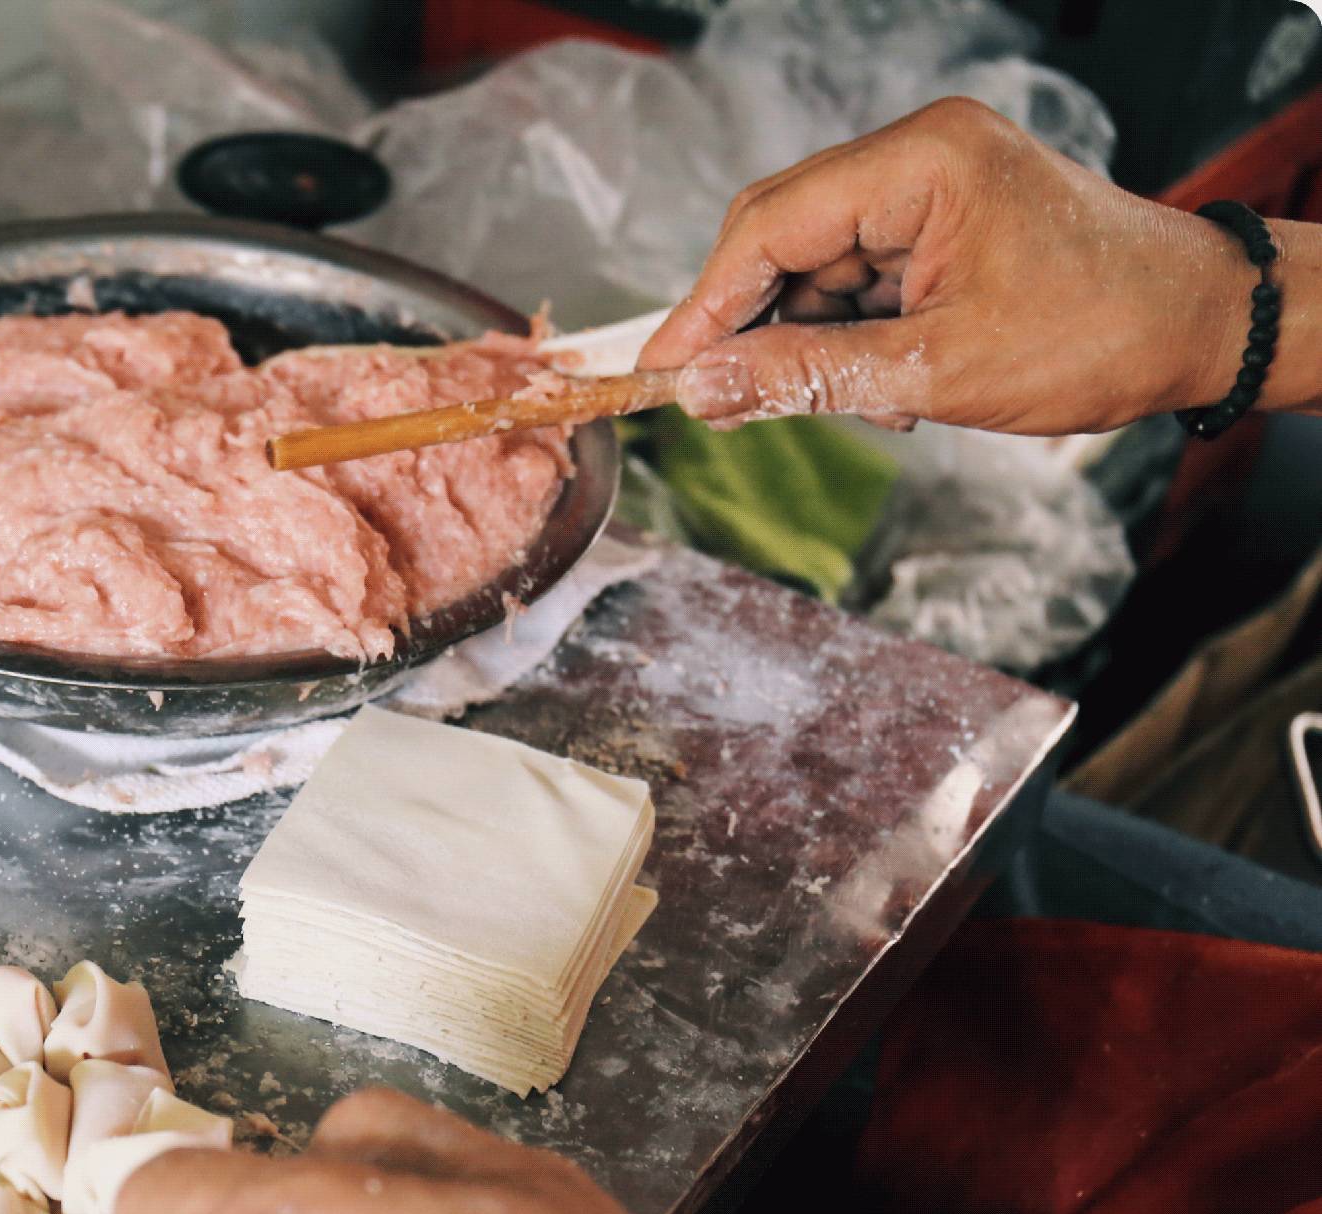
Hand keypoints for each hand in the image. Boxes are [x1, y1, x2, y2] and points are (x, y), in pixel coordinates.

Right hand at [638, 97, 1317, 435]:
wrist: (1206, 327)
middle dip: (751, 324)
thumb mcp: (937, 370)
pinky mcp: (944, 221)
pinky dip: (850, 336)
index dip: (705, 303)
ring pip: (816, 265)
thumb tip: (702, 388)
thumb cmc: (1099, 334)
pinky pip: (859, 276)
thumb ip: (807, 375)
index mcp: (922, 162)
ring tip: (847, 403)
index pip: (769, 224)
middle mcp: (920, 156)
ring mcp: (932, 186)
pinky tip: (882, 384)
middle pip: (782, 236)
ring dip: (808, 340)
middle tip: (717, 401)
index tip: (661, 372)